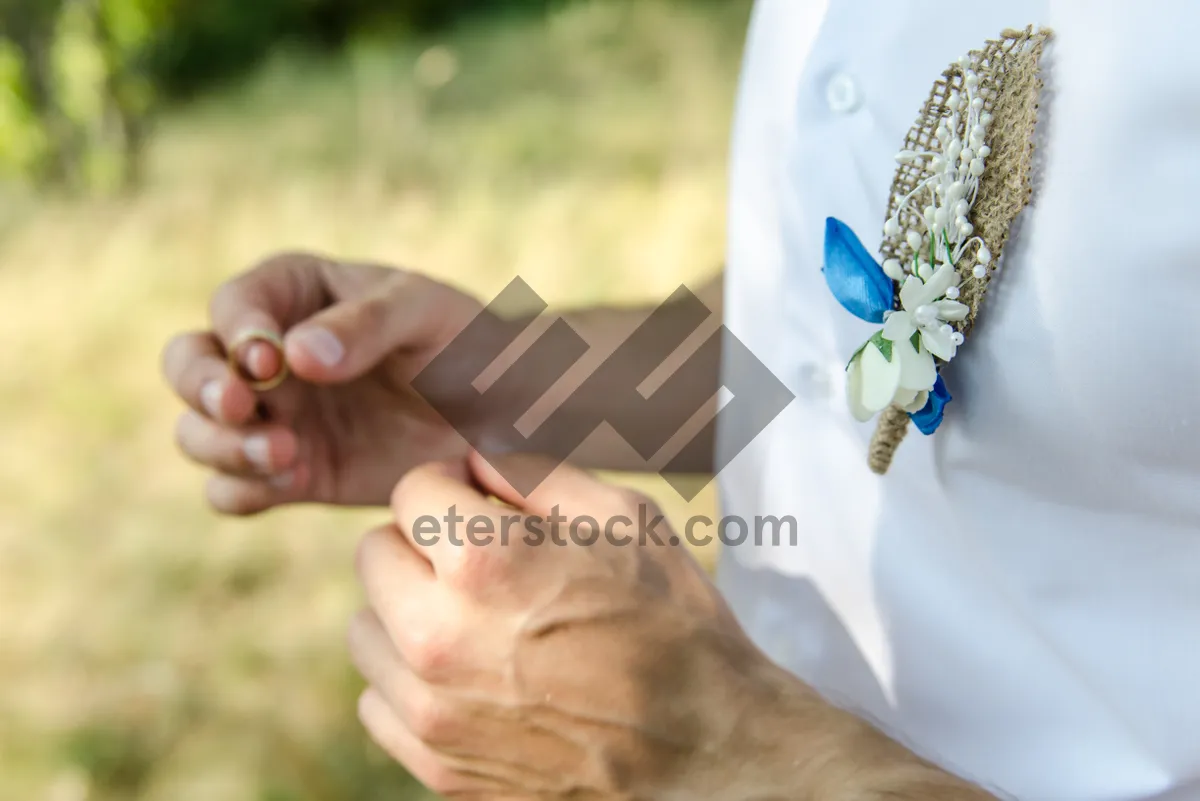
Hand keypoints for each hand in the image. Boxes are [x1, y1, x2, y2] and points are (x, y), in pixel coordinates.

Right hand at [162, 252, 500, 512]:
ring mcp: (276, 415)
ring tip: (285, 454)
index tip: (267, 361)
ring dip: (221, 445)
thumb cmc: (467, 345)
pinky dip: (243, 490)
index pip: (236, 305)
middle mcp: (270, 355)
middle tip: (243, 407)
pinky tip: (288, 484)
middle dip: (202, 387)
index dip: (238, 332)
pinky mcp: (291, 474)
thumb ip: (366, 326)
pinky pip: (234, 488)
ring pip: (200, 431)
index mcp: (297, 293)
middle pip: (189, 364)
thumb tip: (293, 354)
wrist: (505, 419)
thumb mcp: (428, 315)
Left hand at [348, 452, 812, 800]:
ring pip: (367, 630)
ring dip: (407, 613)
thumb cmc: (673, 625)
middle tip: (482, 561)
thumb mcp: (624, 518)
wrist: (706, 753)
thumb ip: (534, 474)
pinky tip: (473, 676)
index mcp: (484, 563)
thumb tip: (471, 462)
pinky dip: (412, 681)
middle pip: (373, 553)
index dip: (454, 485)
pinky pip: (378, 700)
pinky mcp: (435, 767)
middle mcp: (438, 638)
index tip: (483, 504)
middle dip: (422, 543)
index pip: (411, 490)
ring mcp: (431, 711)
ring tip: (476, 621)